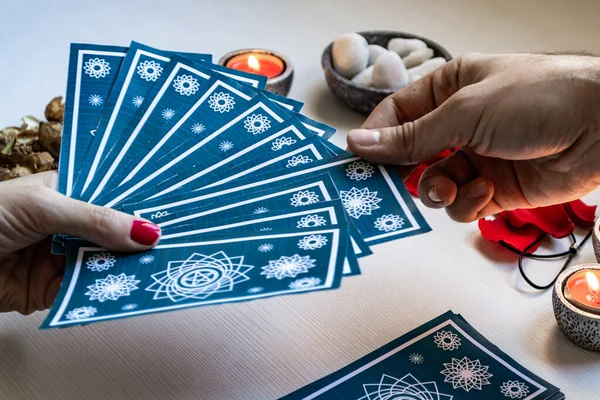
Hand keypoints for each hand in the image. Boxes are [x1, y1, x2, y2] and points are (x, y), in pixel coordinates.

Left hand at [0, 171, 160, 313]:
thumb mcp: (44, 206)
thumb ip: (95, 219)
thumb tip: (146, 232)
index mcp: (67, 194)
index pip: (113, 196)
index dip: (142, 204)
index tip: (176, 210)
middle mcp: (69, 226)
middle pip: (114, 233)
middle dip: (140, 239)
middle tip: (178, 242)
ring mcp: (62, 258)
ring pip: (105, 263)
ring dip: (128, 267)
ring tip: (162, 267)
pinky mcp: (53, 290)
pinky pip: (87, 292)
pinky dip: (106, 292)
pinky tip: (129, 289)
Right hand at [347, 53, 599, 221]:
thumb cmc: (539, 99)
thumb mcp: (465, 111)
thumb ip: (411, 136)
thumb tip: (360, 142)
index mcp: (449, 90)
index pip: (397, 115)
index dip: (376, 138)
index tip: (358, 160)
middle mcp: (460, 124)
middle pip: (411, 155)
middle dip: (404, 172)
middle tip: (391, 188)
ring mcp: (476, 157)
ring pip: (434, 185)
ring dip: (438, 191)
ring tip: (451, 187)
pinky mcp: (494, 189)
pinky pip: (462, 205)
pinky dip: (467, 204)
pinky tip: (482, 192)